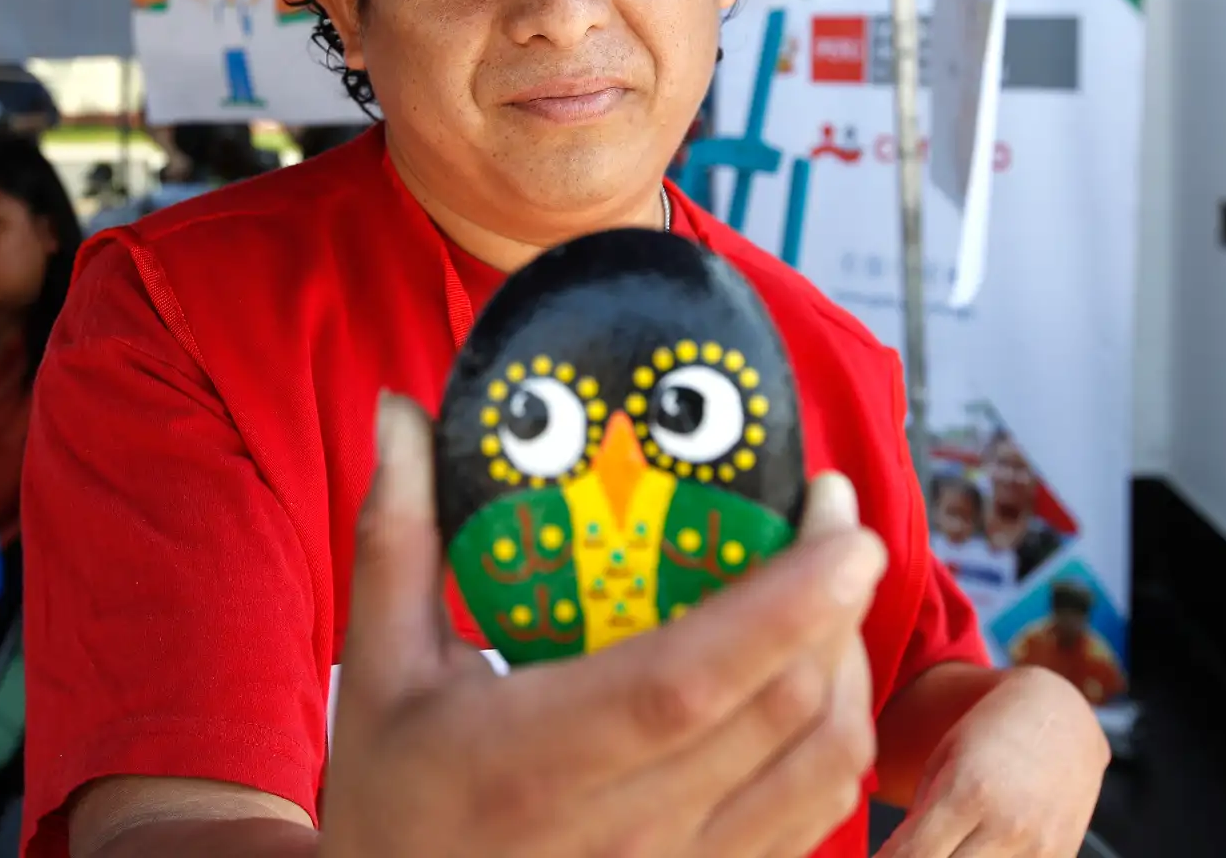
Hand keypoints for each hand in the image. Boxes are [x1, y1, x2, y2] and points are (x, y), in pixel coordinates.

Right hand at [320, 393, 887, 857]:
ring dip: (848, 662)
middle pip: (786, 711)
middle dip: (838, 598)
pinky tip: (812, 673)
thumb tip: (400, 410)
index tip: (839, 523)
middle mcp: (627, 830)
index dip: (782, 604)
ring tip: (830, 585)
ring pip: (824, 764)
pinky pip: (818, 812)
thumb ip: (397, 535)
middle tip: (832, 512)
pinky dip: (837, 732)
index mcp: (536, 759)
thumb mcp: (377, 670)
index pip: (687, 681)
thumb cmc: (392, 798)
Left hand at [877, 667, 1107, 857]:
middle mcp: (1005, 826)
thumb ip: (919, 814)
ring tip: (944, 846)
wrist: (1065, 718)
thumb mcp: (944, 759)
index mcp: (967, 792)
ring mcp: (1038, 848)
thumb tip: (895, 856)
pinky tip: (978, 849)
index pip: (912, 855)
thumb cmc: (993, 730)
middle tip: (909, 851)